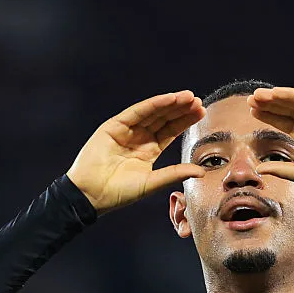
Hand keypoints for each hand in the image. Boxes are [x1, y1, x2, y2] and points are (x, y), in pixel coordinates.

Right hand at [67, 91, 205, 213]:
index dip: (185, 121)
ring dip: (170, 104)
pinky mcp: (114, 126)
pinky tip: (169, 99)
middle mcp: (138, 138)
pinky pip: (137, 112)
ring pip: (153, 113)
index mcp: (148, 151)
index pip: (170, 131)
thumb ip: (175, 173)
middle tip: (198, 101)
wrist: (91, 195)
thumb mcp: (152, 183)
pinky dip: (153, 104)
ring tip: (188, 97)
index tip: (201, 113)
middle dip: (181, 109)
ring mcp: (126, 130)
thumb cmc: (119, 193)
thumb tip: (201, 171)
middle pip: (164, 119)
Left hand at [247, 87, 293, 197]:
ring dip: (279, 98)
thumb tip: (260, 169)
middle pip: (291, 112)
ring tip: (259, 95)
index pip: (289, 125)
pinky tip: (278, 93)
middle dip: (271, 105)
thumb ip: (285, 170)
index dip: (271, 117)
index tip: (253, 112)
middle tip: (251, 99)